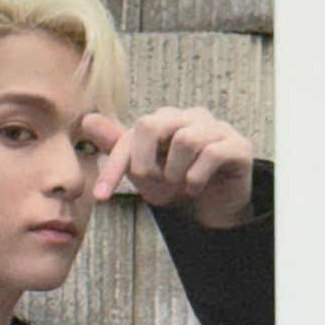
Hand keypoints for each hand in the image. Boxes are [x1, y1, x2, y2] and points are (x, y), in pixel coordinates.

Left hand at [83, 108, 254, 227]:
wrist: (210, 206)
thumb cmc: (175, 183)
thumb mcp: (140, 170)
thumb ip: (116, 146)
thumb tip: (88, 120)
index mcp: (164, 120)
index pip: (131, 133)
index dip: (114, 166)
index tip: (101, 197)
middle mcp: (189, 117)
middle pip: (152, 124)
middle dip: (145, 164)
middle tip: (155, 182)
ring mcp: (216, 128)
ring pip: (184, 140)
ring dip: (175, 173)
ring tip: (180, 184)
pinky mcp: (237, 146)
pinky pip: (211, 154)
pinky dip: (196, 178)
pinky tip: (195, 187)